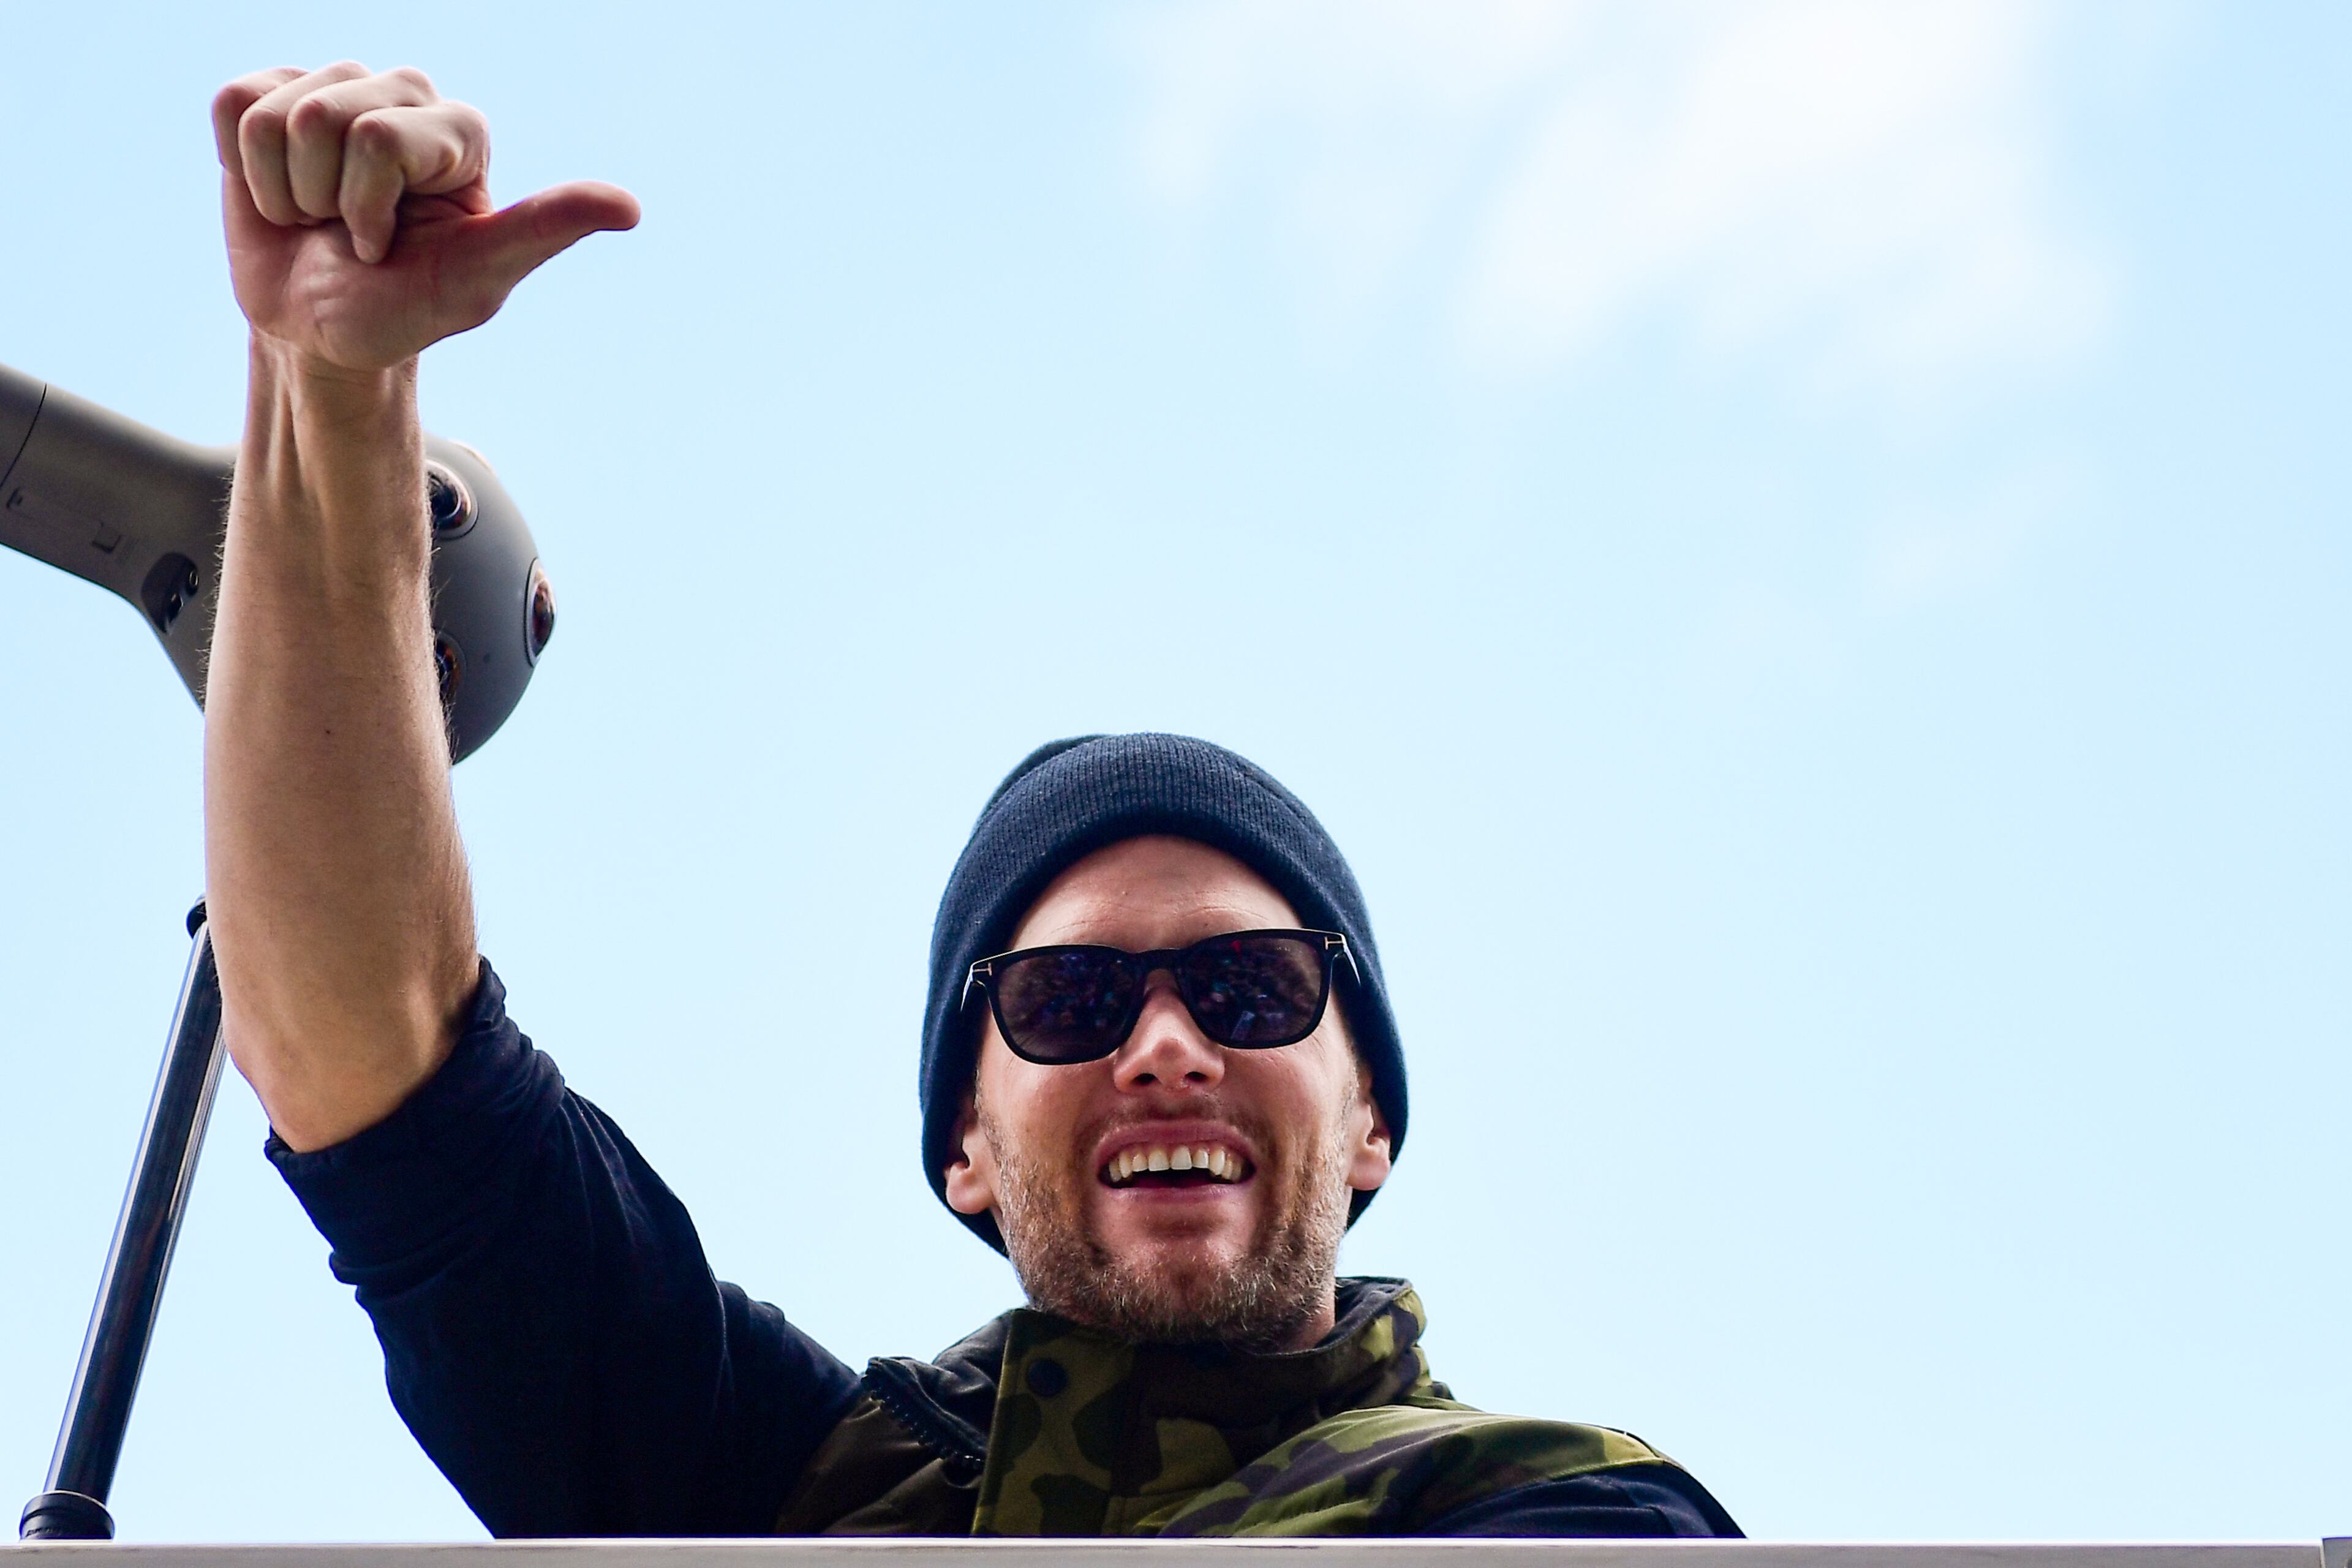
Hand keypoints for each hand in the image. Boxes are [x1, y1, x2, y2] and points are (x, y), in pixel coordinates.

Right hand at [213, 63, 639, 371]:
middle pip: (325, 117)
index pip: (380, 138)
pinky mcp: (271, 93)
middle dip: (325, 200)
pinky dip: (246, 173)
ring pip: (274, 117)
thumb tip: (629, 207)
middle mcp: (406, 94)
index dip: (367, 209)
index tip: (389, 249)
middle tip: (352, 236)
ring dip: (285, 191)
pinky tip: (282, 193)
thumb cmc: (401, 310)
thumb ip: (543, 230)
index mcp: (461, 131)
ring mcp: (338, 87)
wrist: (318, 332)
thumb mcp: (475, 280)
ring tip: (319, 219)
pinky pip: (233, 109)